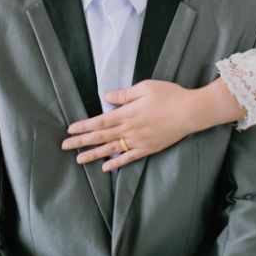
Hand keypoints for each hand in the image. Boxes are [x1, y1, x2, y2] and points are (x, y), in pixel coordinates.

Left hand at [60, 80, 197, 171]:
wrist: (190, 112)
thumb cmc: (169, 95)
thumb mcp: (145, 87)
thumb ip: (124, 95)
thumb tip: (106, 98)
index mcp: (128, 113)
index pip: (100, 122)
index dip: (84, 127)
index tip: (70, 130)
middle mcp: (130, 129)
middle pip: (101, 137)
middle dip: (82, 142)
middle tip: (65, 147)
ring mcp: (139, 141)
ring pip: (112, 150)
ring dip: (94, 155)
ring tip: (79, 160)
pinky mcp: (148, 148)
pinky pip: (129, 158)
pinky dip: (116, 163)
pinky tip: (106, 167)